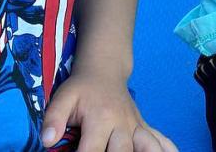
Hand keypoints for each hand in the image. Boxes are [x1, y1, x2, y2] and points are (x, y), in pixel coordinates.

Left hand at [42, 70, 177, 151]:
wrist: (105, 71)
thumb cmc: (82, 89)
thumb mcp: (63, 98)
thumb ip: (54, 118)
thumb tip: (48, 140)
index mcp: (101, 118)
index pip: (92, 150)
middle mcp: (122, 124)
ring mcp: (136, 126)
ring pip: (147, 146)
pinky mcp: (143, 127)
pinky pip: (161, 139)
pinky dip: (167, 148)